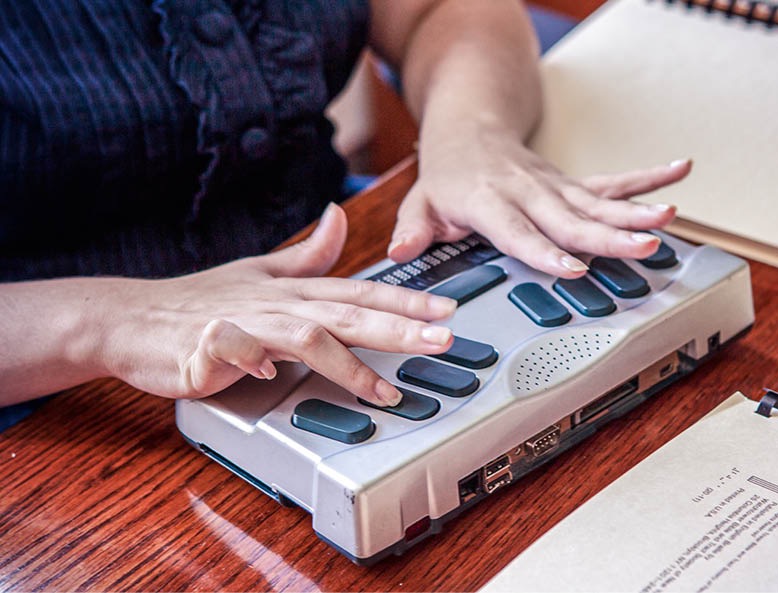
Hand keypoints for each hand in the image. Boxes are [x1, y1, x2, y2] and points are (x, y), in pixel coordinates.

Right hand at [98, 204, 456, 405]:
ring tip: (384, 389)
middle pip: (347, 313)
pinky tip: (266, 373)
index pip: (360, 291)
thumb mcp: (261, 273)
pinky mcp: (206, 346)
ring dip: (348, 363)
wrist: (133, 318)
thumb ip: (308, 255)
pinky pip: (231, 349)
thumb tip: (340, 217)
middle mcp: (277, 304)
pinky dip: (249, 357)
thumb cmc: (200, 301)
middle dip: (399, 326)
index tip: (447, 311)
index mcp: (293, 290)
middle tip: (442, 339)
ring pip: (305, 336)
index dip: (406, 300)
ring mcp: (244, 324)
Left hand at [387, 123, 688, 277]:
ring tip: (669, 215)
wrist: (469, 127)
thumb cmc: (448, 174)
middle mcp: (527, 191)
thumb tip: (400, 252)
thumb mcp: (422, 202)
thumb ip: (414, 229)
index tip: (573, 269)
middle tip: (642, 247)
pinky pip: (613, 182)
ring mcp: (554, 186)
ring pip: (598, 202)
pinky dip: (647, 177)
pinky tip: (679, 172)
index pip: (519, 232)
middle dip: (608, 236)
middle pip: (571, 218)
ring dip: (636, 210)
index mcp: (488, 201)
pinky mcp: (572, 182)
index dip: (546, 252)